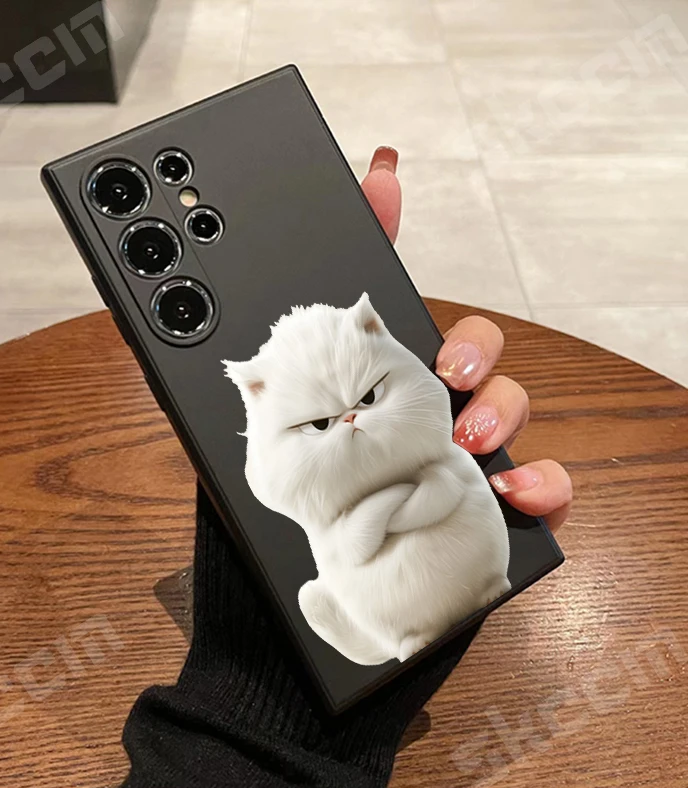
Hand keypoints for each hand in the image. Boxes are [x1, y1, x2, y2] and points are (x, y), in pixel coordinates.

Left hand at [361, 146, 571, 532]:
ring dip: (502, 416)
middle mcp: (442, 416)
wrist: (337, 547)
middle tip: (449, 379)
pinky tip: (506, 492)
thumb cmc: (325, 467)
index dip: (467, 339)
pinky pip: (542, 492)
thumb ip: (339, 294)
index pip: (451, 346)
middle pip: (490, 372)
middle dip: (478, 364)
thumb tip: (378, 176)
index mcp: (403, 388)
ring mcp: (469, 458)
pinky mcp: (490, 506)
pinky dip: (542, 486)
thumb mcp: (310, 376)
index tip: (449, 356)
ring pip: (515, 418)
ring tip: (464, 438)